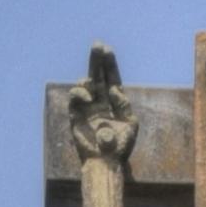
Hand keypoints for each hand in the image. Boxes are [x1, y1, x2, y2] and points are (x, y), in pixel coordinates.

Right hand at [69, 44, 137, 167]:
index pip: (112, 78)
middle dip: (97, 60)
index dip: (109, 64)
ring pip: (85, 84)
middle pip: (98, 76)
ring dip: (88, 79)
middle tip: (97, 44)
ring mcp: (87, 108)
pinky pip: (75, 98)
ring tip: (90, 85)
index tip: (107, 49)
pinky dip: (79, 92)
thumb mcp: (131, 124)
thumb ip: (125, 105)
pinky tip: (86, 96)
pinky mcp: (76, 115)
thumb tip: (115, 90)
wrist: (105, 162)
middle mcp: (100, 102)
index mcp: (115, 103)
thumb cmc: (120, 147)